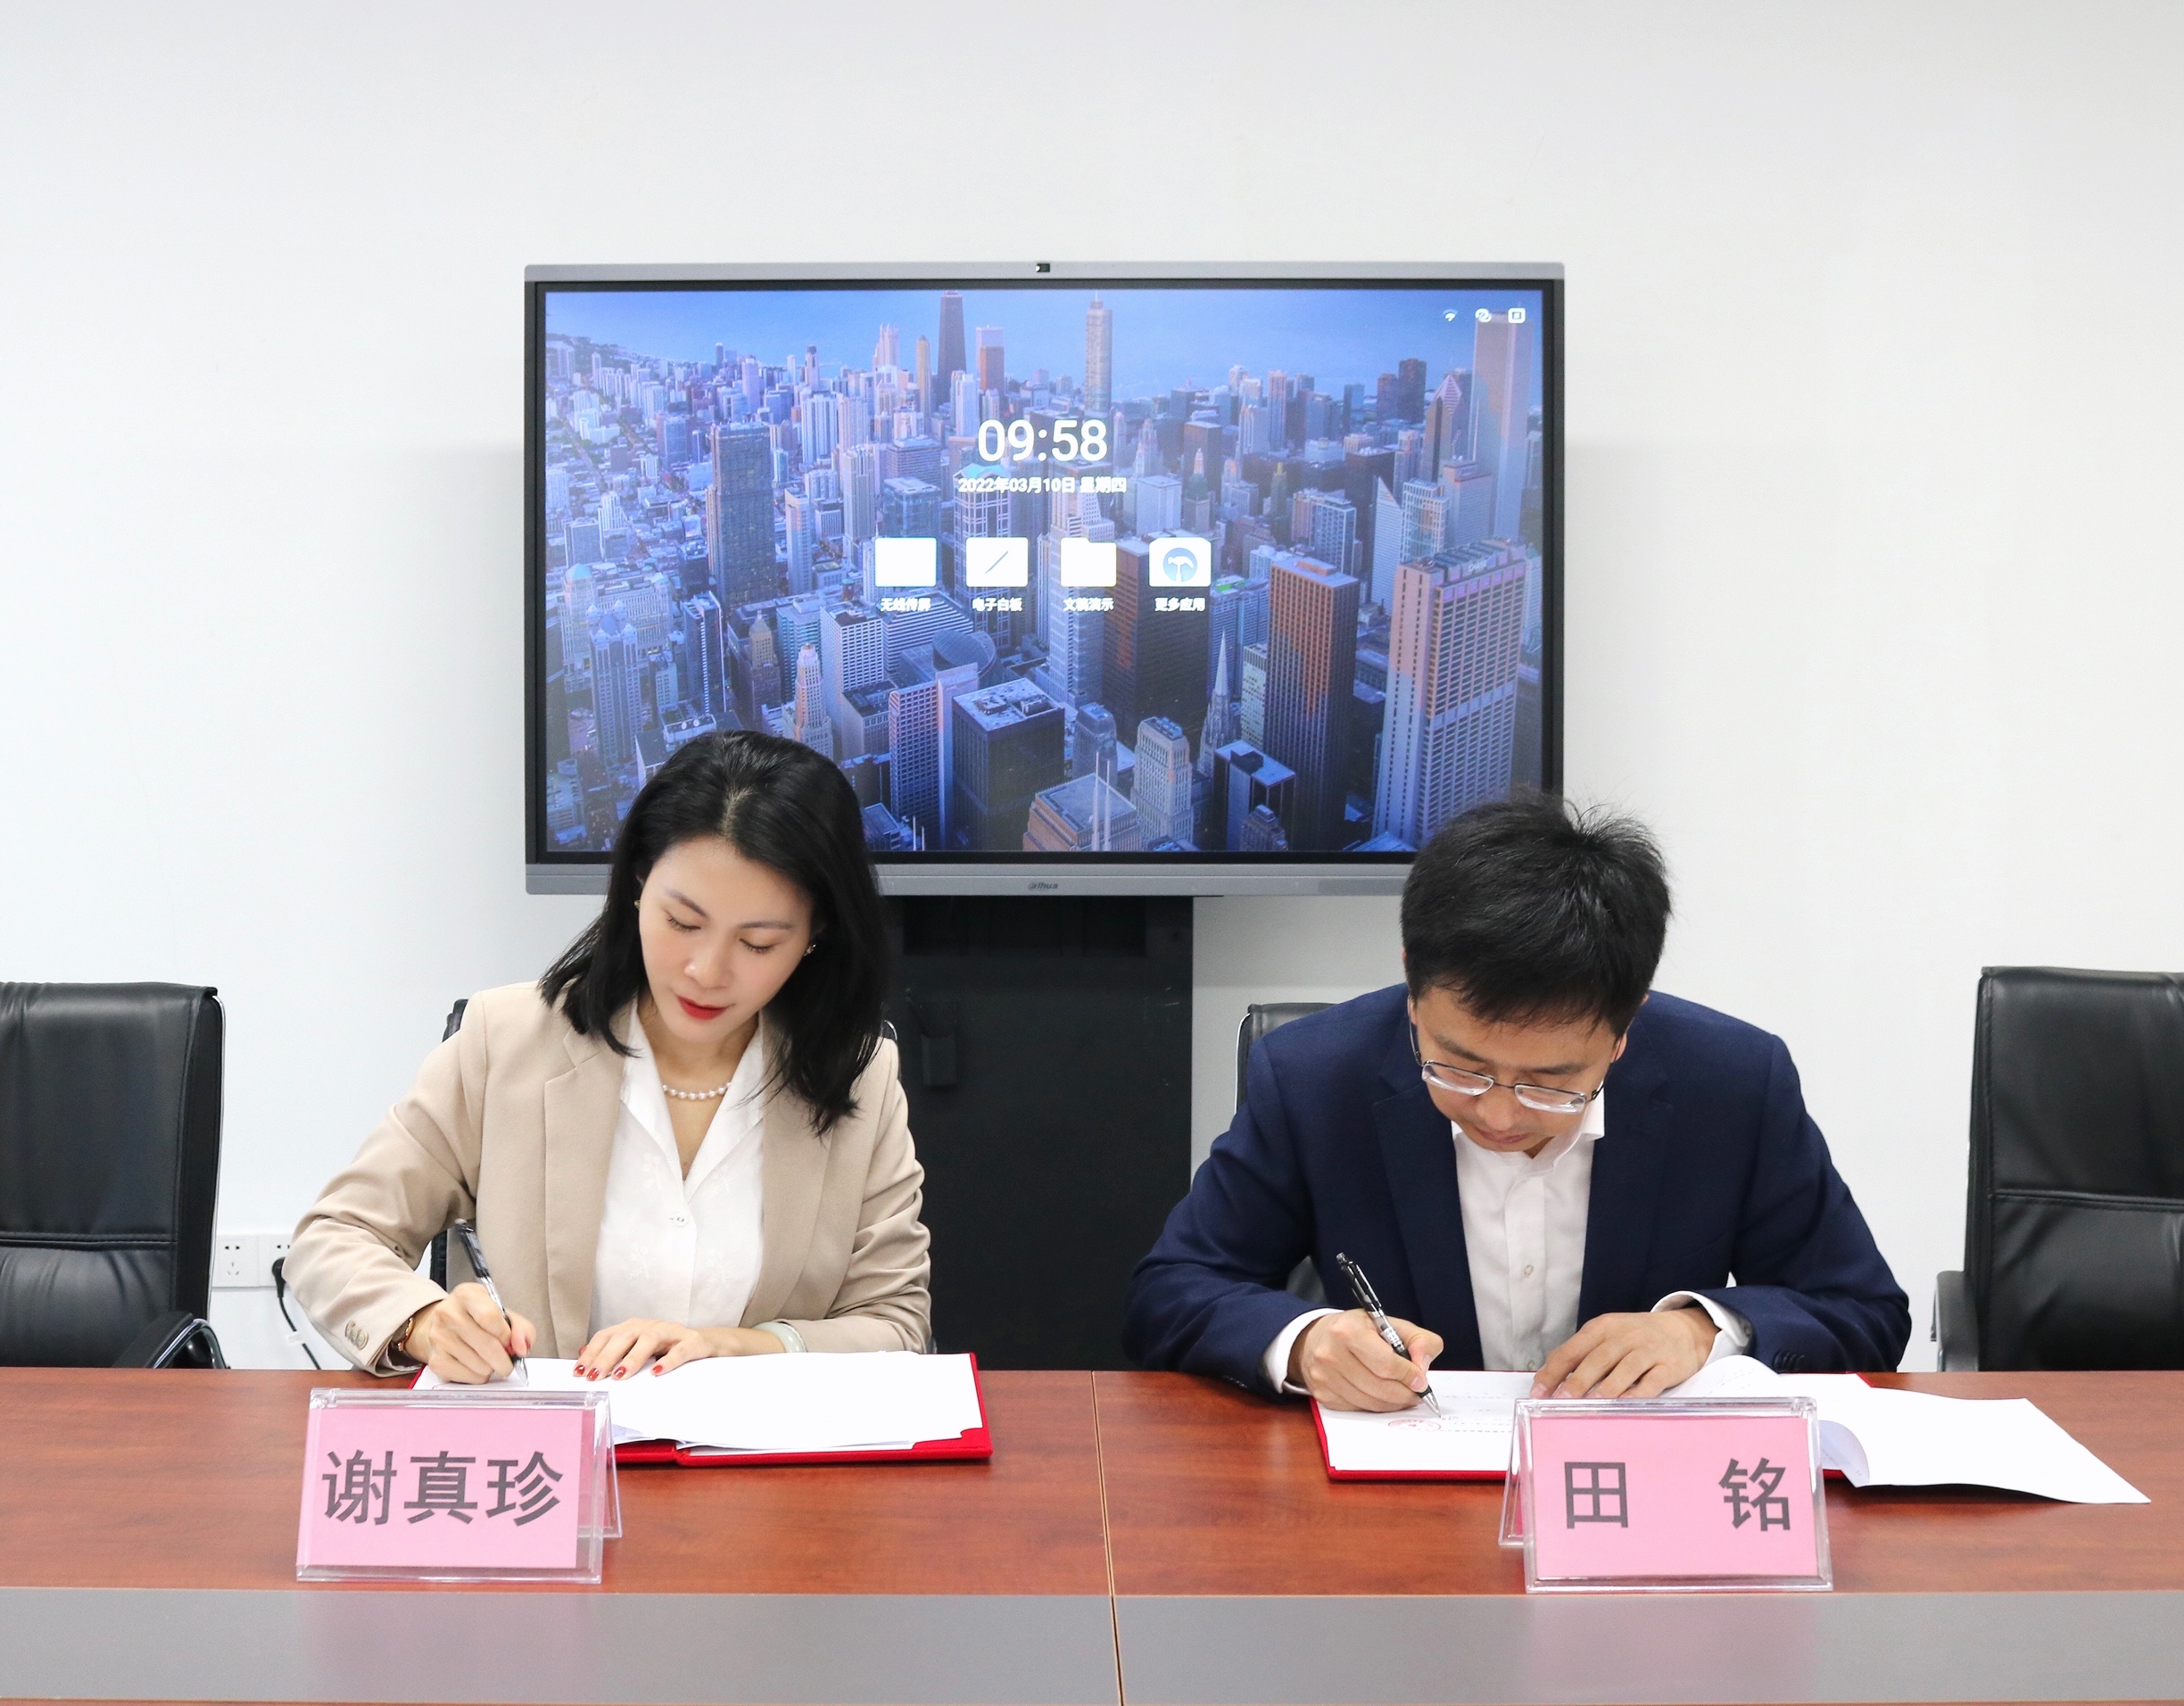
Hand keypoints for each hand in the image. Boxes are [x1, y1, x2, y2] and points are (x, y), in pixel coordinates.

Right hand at [402, 1282, 534, 1384]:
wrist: (444, 1326)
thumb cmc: (477, 1320)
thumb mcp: (501, 1313)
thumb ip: (521, 1328)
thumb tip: (522, 1347)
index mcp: (466, 1295)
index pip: (490, 1316)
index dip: (506, 1334)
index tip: (510, 1341)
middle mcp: (448, 1313)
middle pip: (487, 1344)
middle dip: (504, 1359)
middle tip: (507, 1361)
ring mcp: (439, 1337)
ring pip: (480, 1365)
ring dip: (491, 1368)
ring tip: (487, 1359)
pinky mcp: (435, 1360)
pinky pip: (468, 1377)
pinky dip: (478, 1376)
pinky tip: (475, 1365)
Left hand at [573, 1319, 784, 1378]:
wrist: (709, 1344)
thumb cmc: (669, 1349)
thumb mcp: (639, 1350)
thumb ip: (614, 1350)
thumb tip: (581, 1353)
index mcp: (634, 1328)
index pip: (607, 1336)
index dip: (592, 1353)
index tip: (579, 1372)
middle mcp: (650, 1326)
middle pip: (624, 1336)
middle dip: (606, 1357)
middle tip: (594, 1377)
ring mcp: (672, 1332)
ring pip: (649, 1339)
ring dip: (632, 1358)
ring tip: (620, 1375)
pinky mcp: (693, 1341)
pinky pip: (680, 1350)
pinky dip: (669, 1361)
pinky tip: (658, 1372)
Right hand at [1289, 1310, 1443, 1411]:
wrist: (1317, 1338)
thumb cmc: (1358, 1330)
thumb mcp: (1390, 1324)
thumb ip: (1418, 1340)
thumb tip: (1423, 1367)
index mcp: (1348, 1330)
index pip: (1386, 1363)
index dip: (1408, 1375)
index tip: (1421, 1381)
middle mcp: (1331, 1354)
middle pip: (1379, 1387)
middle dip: (1404, 1394)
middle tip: (1417, 1394)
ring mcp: (1324, 1377)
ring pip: (1369, 1402)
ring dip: (1392, 1403)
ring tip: (1403, 1396)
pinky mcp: (1323, 1395)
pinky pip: (1358, 1409)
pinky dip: (1375, 1406)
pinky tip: (1382, 1396)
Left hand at [1532, 1306, 1717, 1398]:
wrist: (1683, 1330)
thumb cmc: (1636, 1337)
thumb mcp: (1607, 1335)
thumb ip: (1580, 1353)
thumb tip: (1549, 1378)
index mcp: (1602, 1328)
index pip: (1572, 1350)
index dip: (1554, 1371)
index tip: (1539, 1392)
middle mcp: (1624, 1336)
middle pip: (1597, 1359)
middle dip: (1577, 1381)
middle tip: (1561, 1401)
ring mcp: (1648, 1350)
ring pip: (1624, 1369)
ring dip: (1606, 1388)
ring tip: (1590, 1405)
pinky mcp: (1668, 1366)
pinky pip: (1652, 1382)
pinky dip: (1638, 1394)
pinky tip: (1625, 1405)